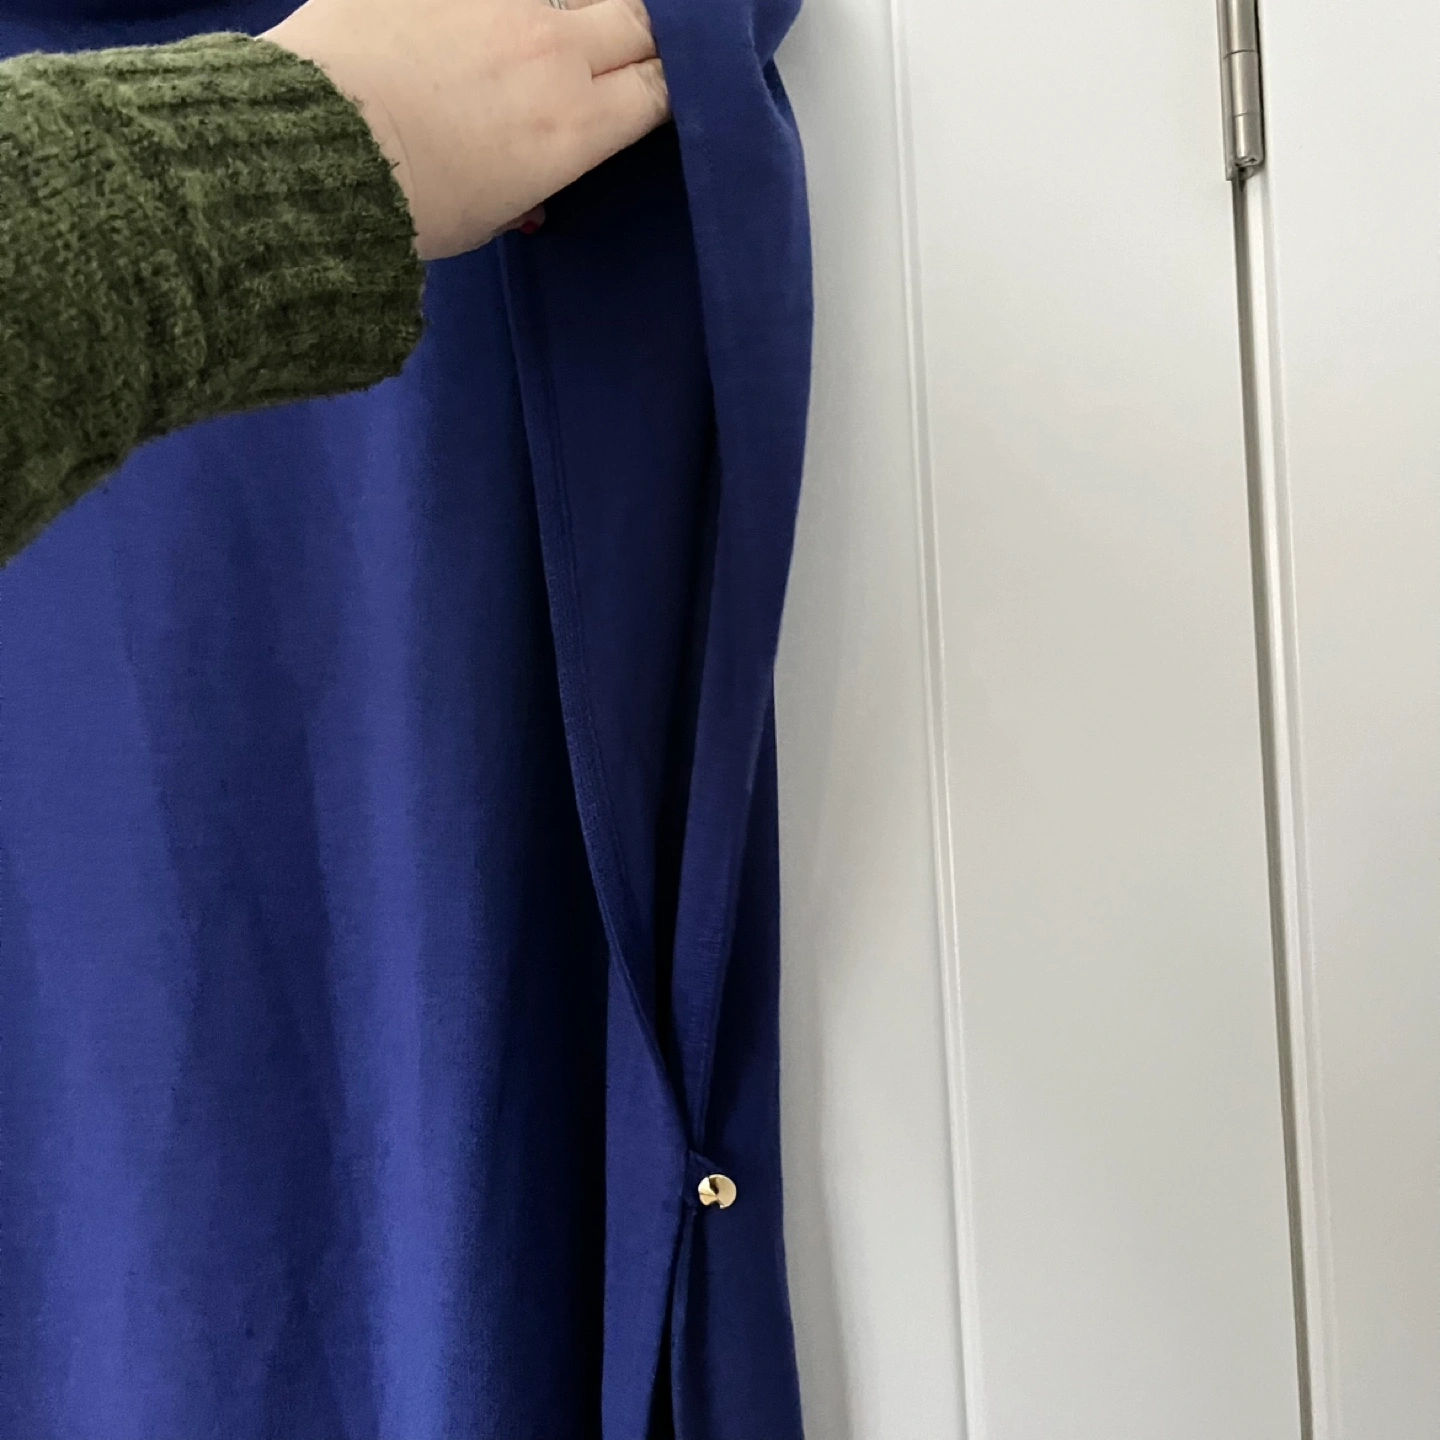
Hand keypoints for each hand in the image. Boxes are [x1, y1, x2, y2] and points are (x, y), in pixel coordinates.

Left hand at [263, 0, 670, 259]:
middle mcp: (554, 50)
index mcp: (577, 125)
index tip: (653, 92)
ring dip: (552, 19)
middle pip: (636, 18)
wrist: (321, 152)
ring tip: (513, 50)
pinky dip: (476, 9)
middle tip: (618, 49)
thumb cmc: (407, 206)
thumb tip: (535, 191)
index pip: (661, 86)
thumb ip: (528, 190)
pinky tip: (452, 31)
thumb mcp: (486, 220)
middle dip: (638, 33)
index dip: (668, 85)